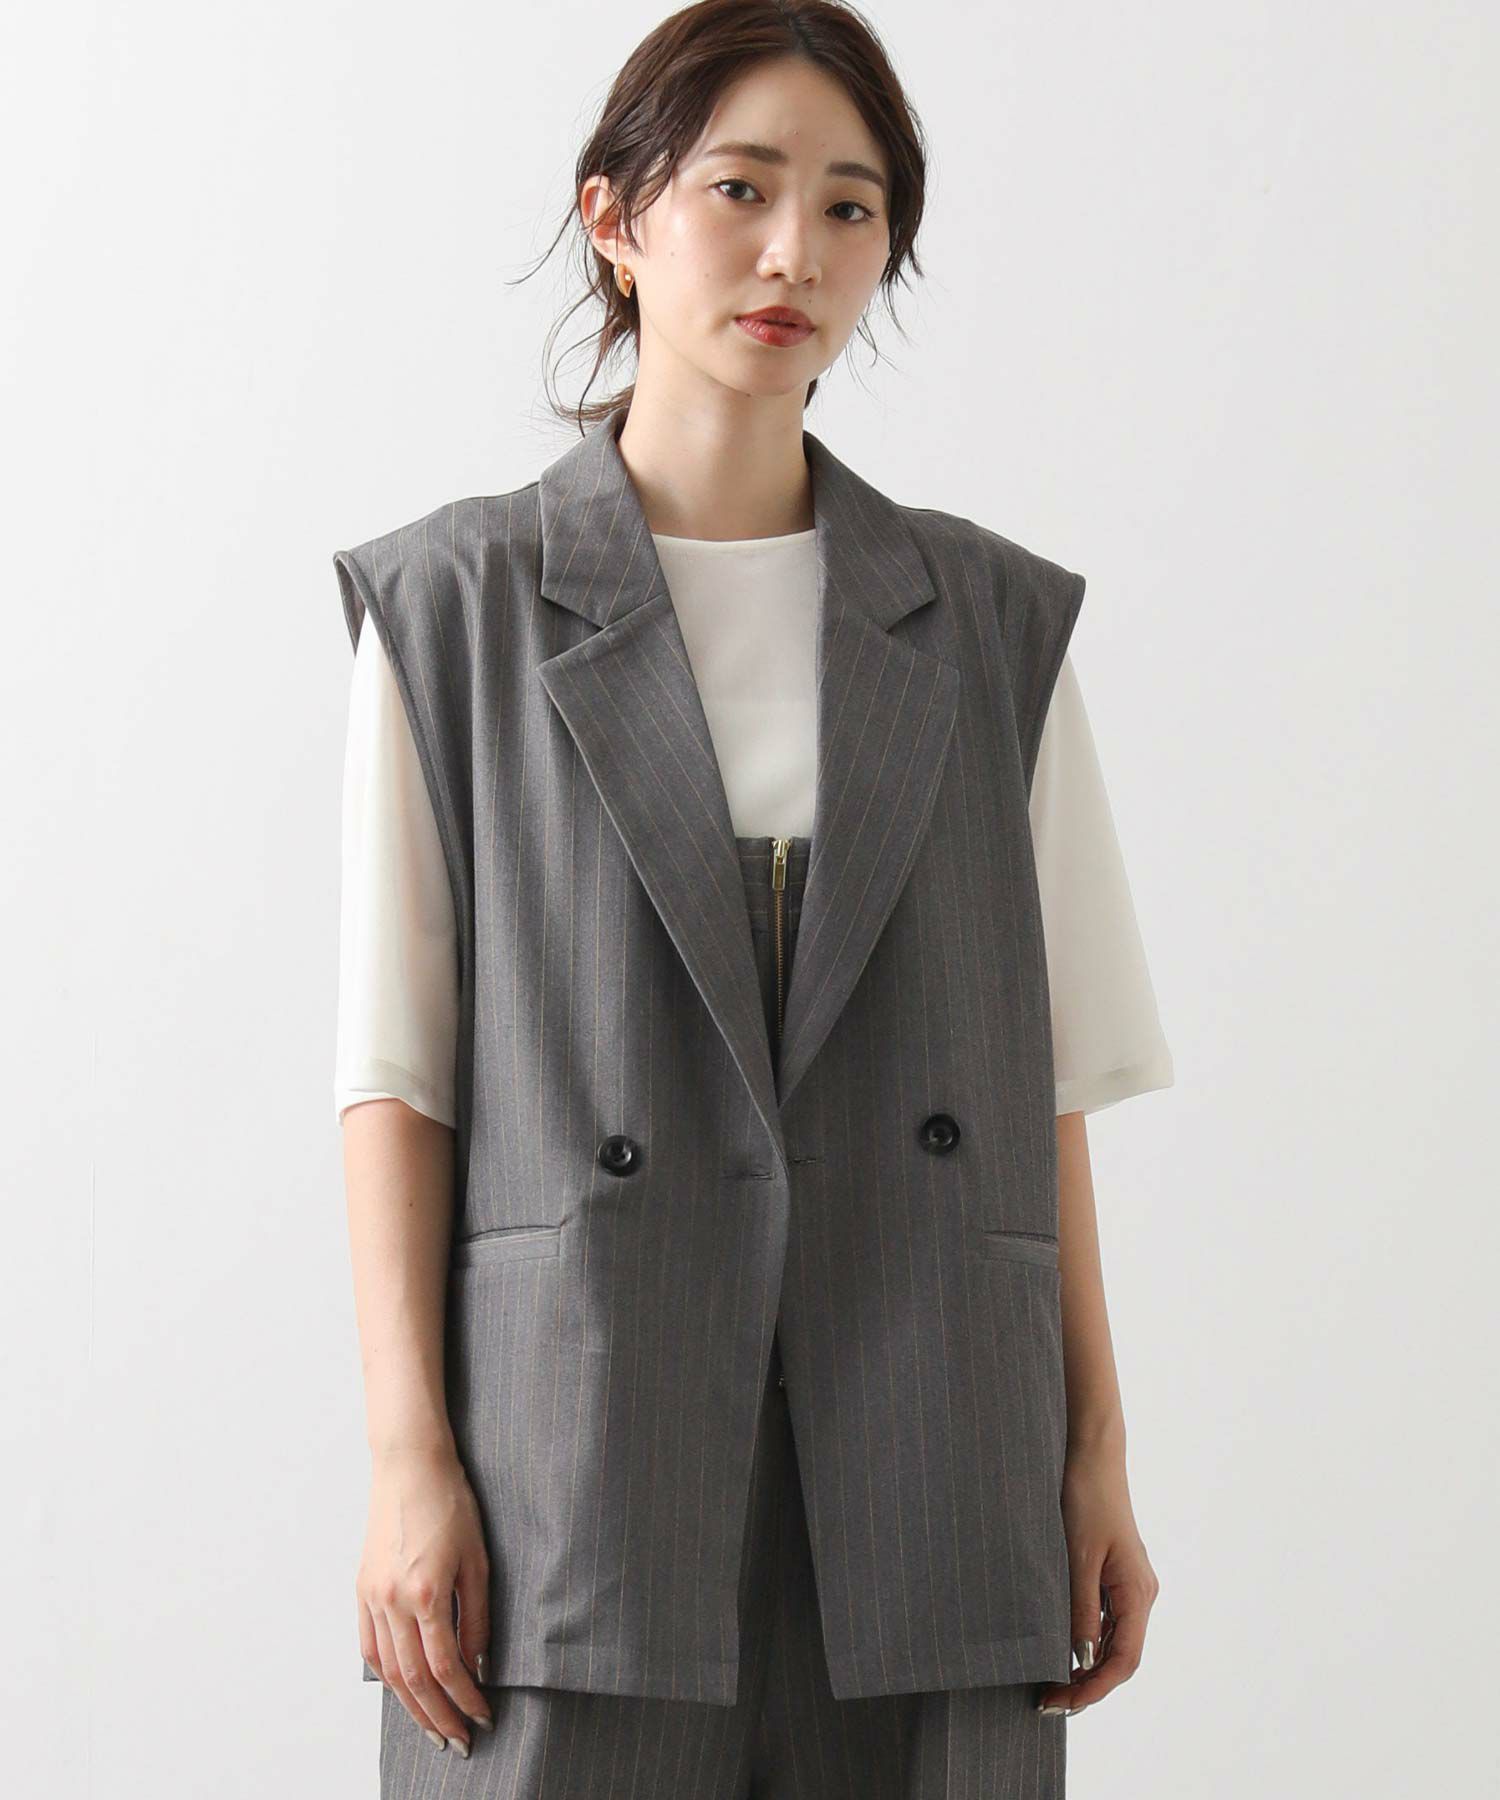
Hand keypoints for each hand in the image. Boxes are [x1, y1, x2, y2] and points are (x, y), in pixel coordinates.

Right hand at [357, 1442, 494, 1752]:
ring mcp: (372, 1596)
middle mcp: (393, 1601)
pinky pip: (368, 1645)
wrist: (409, 1465)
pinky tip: (401, 1689)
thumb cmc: (450, 1501)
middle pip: (414, 1679)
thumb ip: (477, 1616)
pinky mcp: (362, 1588)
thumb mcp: (478, 1558)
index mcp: (427, 1593)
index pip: (446, 1667)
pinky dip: (385, 1674)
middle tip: (458, 1741)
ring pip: (388, 1670)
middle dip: (438, 1716)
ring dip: (410, 1705)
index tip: (482, 1716)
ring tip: (432, 1727)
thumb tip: (478, 1663)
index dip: (465, 1699)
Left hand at [1035, 1439, 1159, 1716]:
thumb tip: (1080, 1660)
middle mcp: (1140, 1594)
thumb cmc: (1086, 1499)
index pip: (1123, 1661)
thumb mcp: (1077, 1558)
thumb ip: (1080, 1610)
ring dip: (1086, 1665)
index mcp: (1137, 1593)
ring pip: (1113, 1641)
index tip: (1060, 1703)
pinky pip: (1106, 1620)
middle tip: (1048, 1702)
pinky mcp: (1116, 1575)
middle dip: (1087, 1683)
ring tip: (1051, 1683)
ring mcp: (1129, 1585)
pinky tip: (1061, 1647)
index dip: (1093, 1688)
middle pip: (1120, 1657)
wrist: (1092, 1455)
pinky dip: (1086, 1640)